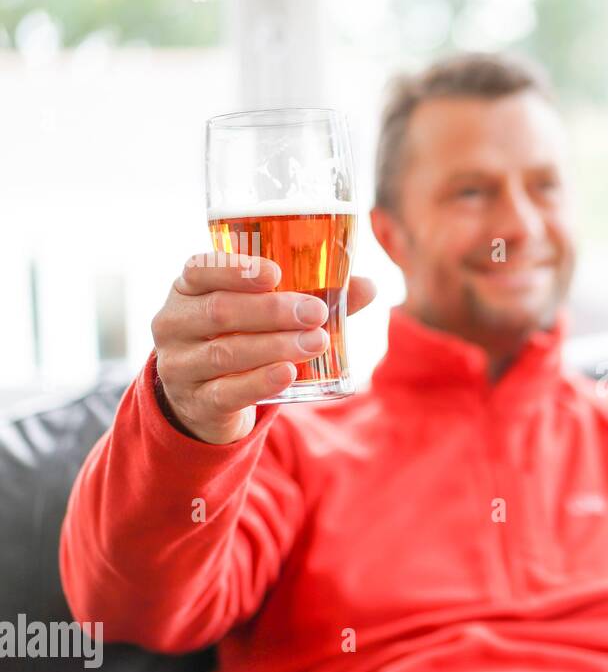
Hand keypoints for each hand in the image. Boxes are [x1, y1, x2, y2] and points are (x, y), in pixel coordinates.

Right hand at [151, 253, 377, 444]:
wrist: (206, 399)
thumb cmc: (240, 338)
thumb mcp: (262, 314)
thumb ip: (311, 296)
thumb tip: (369, 286)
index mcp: (187, 289)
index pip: (200, 269)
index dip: (235, 269)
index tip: (276, 273)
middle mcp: (174, 324)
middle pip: (220, 311)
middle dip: (272, 311)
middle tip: (316, 312)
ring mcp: (180, 365)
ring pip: (225, 352)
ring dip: (275, 346)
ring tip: (316, 342)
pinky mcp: (196, 401)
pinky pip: (227, 391)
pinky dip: (259, 381)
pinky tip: (288, 373)